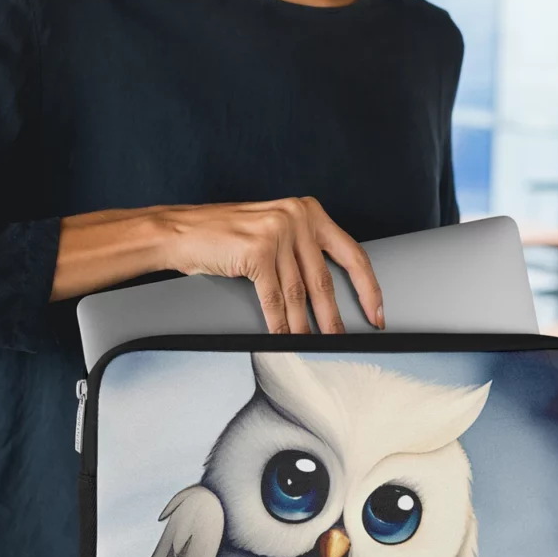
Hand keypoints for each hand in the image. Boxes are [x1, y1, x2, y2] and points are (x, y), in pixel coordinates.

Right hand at [156, 195, 384, 334]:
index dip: (368, 287)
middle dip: (334, 317)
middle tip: (343, 340)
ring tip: (313, 345)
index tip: (376, 312)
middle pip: (324, 279)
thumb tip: (327, 294)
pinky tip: (284, 338)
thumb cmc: (225, 235)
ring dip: (306, 326)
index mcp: (308, 211)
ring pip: (298, 293)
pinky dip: (278, 323)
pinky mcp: (257, 251)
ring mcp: (277, 232)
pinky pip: (273, 298)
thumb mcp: (274, 231)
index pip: (352, 253)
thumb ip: (301, 251)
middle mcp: (297, 217)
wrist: (181, 231)